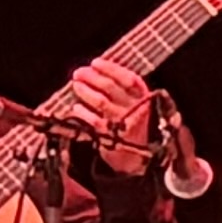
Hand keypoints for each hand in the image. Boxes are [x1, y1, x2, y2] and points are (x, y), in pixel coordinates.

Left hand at [49, 63, 163, 166]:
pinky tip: (76, 108)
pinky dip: (83, 113)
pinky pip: (94, 121)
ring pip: (101, 101)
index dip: (111, 69)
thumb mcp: (138, 106)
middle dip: (92, 77)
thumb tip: (98, 71)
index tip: (95, 62)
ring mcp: (124, 124)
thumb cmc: (134, 125)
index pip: (128, 79)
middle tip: (79, 72)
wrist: (138, 159)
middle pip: (111, 88)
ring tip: (76, 85)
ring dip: (85, 91)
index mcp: (145, 99)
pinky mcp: (112, 137)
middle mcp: (136, 110)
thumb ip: (124, 90)